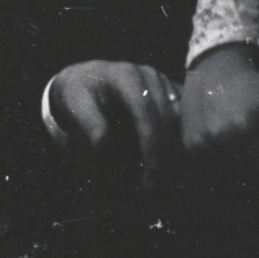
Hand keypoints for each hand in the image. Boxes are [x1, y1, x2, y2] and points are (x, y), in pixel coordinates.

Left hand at [49, 60, 181, 183]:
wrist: (85, 79)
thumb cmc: (78, 93)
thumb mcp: (74, 104)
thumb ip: (88, 123)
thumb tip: (104, 144)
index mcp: (124, 75)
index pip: (144, 110)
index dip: (150, 141)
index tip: (151, 169)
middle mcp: (148, 75)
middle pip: (167, 117)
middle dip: (164, 152)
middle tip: (154, 182)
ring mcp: (162, 82)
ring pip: (180, 120)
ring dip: (175, 150)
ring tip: (163, 178)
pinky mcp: (171, 91)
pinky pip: (185, 119)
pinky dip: (179, 142)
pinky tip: (171, 165)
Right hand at [182, 44, 258, 164]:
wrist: (214, 68)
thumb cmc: (251, 84)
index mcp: (244, 128)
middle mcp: (220, 137)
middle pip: (243, 171)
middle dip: (253, 169)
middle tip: (258, 161)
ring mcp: (202, 142)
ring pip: (223, 171)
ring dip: (233, 167)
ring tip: (241, 155)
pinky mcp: (188, 143)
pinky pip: (206, 165)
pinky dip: (215, 163)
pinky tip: (223, 150)